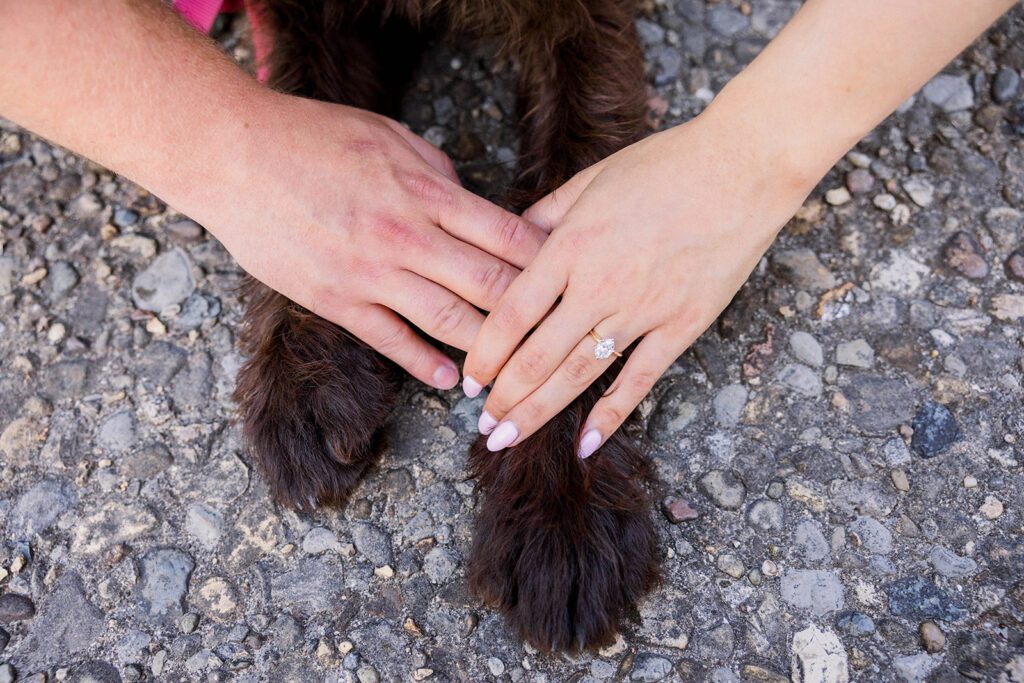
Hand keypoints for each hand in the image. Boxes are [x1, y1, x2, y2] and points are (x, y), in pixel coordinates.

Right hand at [211, 93, 545, 389]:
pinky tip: (449, 380)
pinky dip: (425, 363)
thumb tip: (470, 203)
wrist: (234, 155)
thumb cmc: (313, 137)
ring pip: (449, 320)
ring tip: (512, 371)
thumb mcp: (390, 136)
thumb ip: (437, 173)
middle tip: (557, 337)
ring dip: (487, 350)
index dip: (547, 263)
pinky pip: (392, 340)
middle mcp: (409, 237)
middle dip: (531, 315)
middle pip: (491, 285)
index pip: (509, 237)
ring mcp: (372, 273)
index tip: (569, 281)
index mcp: (428, 192)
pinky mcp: (337, 299)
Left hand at [462, 109, 814, 454]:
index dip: (484, 354)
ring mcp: (642, 309)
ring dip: (539, 411)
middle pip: (537, 355)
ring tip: (509, 439)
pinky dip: (610, 415)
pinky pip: (640, 379)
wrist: (742, 169)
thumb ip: (546, 213)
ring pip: (578, 373)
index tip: (469, 380)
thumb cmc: (666, 165)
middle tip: (484, 426)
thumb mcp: (592, 179)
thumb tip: (512, 237)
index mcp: (571, 246)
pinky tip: (584, 444)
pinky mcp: (682, 325)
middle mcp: (599, 285)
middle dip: (504, 397)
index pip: (512, 314)